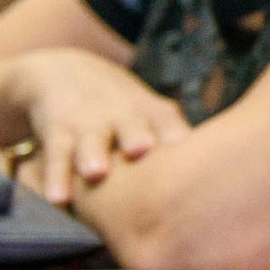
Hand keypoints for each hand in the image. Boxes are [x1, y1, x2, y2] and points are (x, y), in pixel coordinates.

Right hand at [6, 49, 191, 205]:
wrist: (63, 71)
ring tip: (95, 172)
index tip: (198, 168)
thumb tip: (214, 189)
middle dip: (138, 138)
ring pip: (92, 139)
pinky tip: (57, 199)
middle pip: (134, 127)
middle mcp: (124, 115)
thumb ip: (176, 144)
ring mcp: (90, 121)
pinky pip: (56, 155)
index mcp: (155, 114)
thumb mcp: (151, 117)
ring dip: (93, 155)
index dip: (183, 143)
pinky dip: (55, 176)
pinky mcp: (58, 129)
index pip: (174, 129)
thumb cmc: (123, 110)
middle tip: (142, 151)